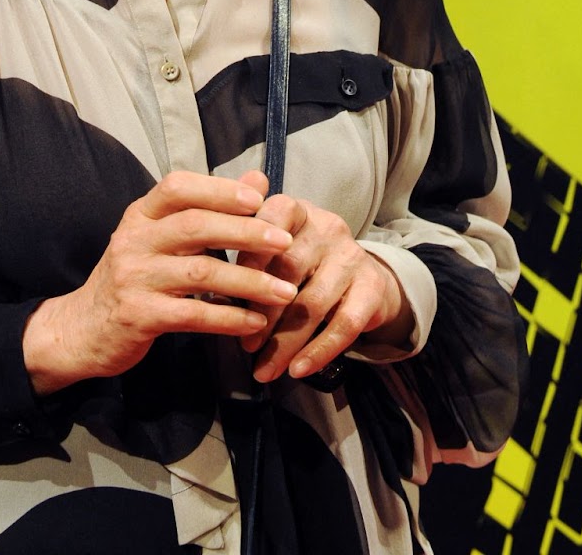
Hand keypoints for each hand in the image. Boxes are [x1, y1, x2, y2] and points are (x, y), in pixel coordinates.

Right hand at [22, 170, 298, 393]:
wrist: (82, 328)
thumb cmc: (135, 275)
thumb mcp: (162, 236)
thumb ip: (209, 209)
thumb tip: (258, 180)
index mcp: (140, 214)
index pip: (178, 187)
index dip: (219, 190)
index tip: (259, 199)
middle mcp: (133, 239)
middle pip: (195, 226)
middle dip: (246, 233)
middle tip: (285, 242)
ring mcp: (134, 278)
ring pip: (200, 274)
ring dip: (248, 282)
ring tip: (285, 291)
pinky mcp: (138, 316)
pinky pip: (193, 316)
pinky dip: (229, 318)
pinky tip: (255, 322)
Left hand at [235, 191, 414, 382]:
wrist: (365, 279)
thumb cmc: (304, 265)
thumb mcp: (276, 251)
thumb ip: (244, 260)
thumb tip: (208, 288)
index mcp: (296, 210)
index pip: (271, 221)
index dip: (249, 254)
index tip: (225, 287)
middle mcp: (327, 226)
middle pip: (290, 269)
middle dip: (263, 312)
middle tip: (245, 346)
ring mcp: (352, 255)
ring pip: (314, 303)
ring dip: (286, 342)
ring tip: (264, 369)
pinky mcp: (373, 287)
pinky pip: (345, 324)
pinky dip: (319, 351)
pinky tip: (298, 370)